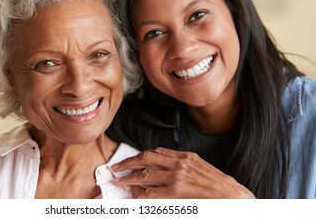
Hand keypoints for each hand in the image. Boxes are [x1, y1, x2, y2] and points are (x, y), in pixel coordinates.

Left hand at [111, 147, 254, 198]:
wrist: (233, 196)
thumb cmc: (217, 183)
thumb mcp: (199, 166)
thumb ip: (181, 162)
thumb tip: (162, 164)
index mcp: (184, 156)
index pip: (155, 152)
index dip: (139, 156)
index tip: (130, 160)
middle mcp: (178, 164)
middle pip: (146, 159)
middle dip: (128, 164)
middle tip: (115, 168)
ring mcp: (176, 178)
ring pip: (145, 175)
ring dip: (129, 178)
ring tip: (118, 181)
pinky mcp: (176, 192)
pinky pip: (152, 193)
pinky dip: (140, 194)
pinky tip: (132, 196)